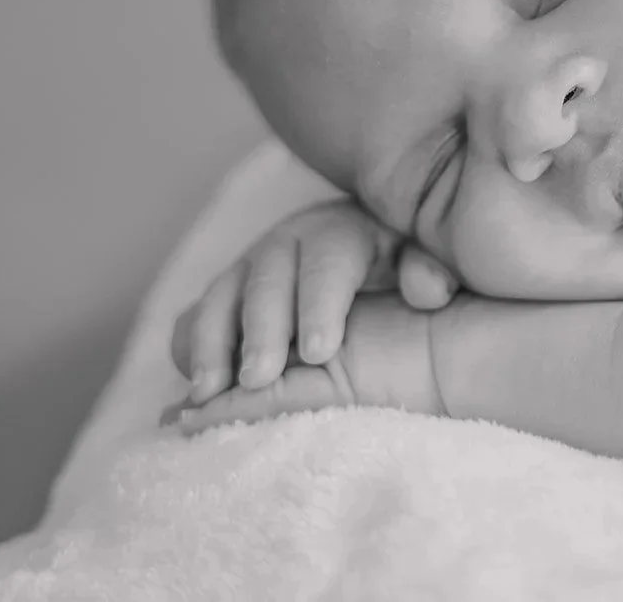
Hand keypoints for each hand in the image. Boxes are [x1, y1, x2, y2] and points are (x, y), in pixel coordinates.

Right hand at [169, 199, 458, 403]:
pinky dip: (190, 349)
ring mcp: (254, 264)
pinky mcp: (230, 291)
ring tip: (208, 393)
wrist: (381, 252)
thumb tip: (429, 290)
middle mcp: (292, 241)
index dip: (320, 305)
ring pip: (222, 295)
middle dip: (260, 330)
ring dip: (212, 344)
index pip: (329, 262)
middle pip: (268, 279)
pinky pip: (199, 315)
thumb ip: (431, 270)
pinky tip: (191, 390)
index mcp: (344, 230)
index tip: (321, 352)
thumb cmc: (410, 266)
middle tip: (258, 379)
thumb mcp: (428, 260)